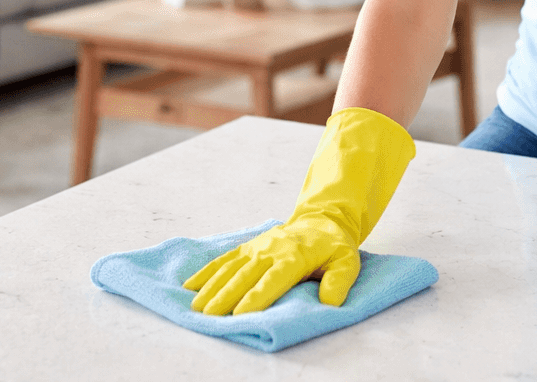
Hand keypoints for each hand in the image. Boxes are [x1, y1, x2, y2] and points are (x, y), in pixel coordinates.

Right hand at [183, 107, 414, 314]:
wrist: (320, 221)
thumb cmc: (333, 248)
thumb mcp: (346, 262)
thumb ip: (339, 281)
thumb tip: (329, 303)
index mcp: (294, 257)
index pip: (273, 279)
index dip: (257, 296)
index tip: (241, 314)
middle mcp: (270, 251)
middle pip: (245, 276)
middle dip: (226, 296)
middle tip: (209, 316)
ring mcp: (256, 248)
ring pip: (230, 268)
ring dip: (211, 287)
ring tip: (196, 307)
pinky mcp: (247, 248)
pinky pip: (224, 259)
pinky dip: (206, 272)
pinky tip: (190, 286)